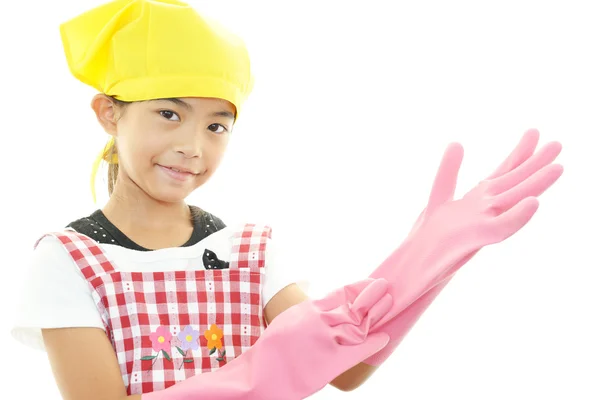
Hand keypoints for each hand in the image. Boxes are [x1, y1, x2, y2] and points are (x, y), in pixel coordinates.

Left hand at [408, 129, 562, 283]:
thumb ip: (448, 172)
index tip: (534, 132)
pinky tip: (533, 203)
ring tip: (558, 168)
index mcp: (478, 200)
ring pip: (513, 201)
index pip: (503, 173)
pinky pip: (500, 229)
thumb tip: (457, 142)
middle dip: (534, 165)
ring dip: (535, 185)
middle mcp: (484, 210)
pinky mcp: (474, 240)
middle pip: (514, 184)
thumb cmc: (429, 237)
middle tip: (558, 144)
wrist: (414, 267)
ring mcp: (481, 224)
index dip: (517, 154)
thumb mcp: (438, 197)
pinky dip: (517, 217)